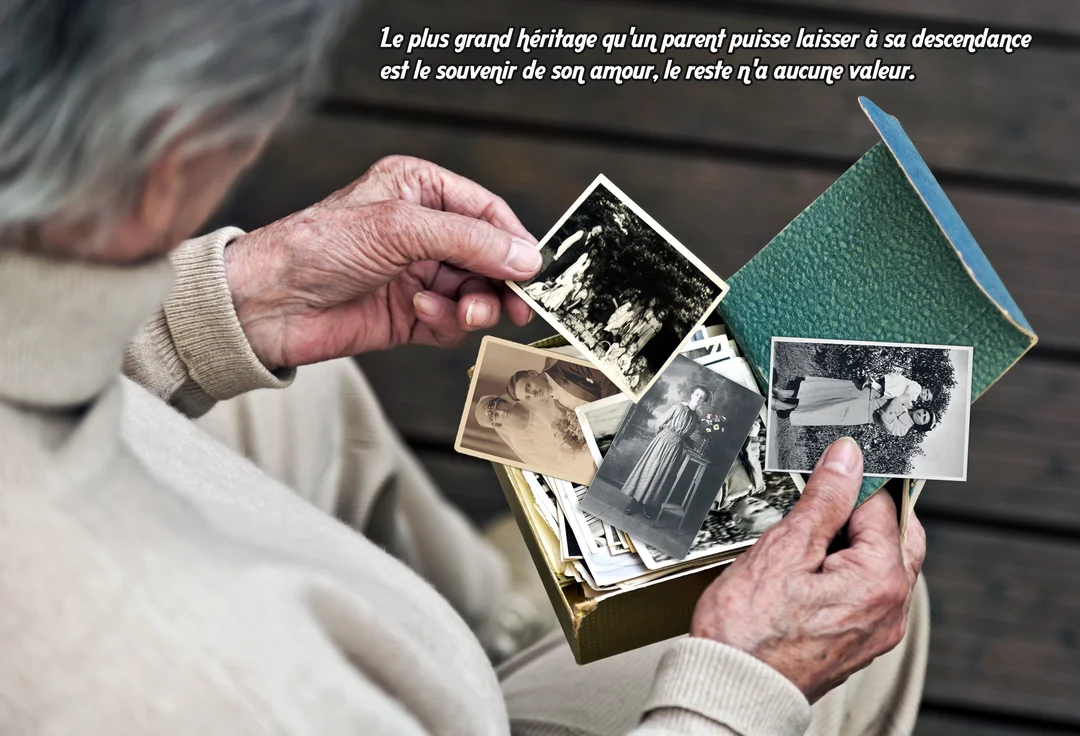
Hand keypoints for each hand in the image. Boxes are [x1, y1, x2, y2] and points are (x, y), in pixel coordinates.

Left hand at [223, 156, 540, 368]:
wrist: (266, 304)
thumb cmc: (317, 247)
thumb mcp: (399, 230)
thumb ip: (468, 242)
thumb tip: (526, 258)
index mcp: (419, 189)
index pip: (486, 211)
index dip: (514, 240)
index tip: (534, 271)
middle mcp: (422, 229)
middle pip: (487, 256)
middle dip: (500, 281)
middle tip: (516, 306)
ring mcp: (416, 272)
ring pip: (474, 292)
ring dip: (474, 305)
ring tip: (465, 312)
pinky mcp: (409, 313)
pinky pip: (451, 320)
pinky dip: (446, 321)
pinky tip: (422, 312)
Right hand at [690, 437, 925, 702]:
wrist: (732, 685)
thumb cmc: (750, 631)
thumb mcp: (784, 548)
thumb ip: (824, 499)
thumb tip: (846, 461)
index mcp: (881, 580)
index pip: (881, 505)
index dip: (850, 482)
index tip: (823, 473)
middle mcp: (890, 609)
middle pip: (896, 536)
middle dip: (863, 510)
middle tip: (823, 498)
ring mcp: (876, 631)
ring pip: (881, 565)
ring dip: (854, 542)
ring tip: (805, 538)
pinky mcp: (856, 644)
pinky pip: (866, 594)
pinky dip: (846, 572)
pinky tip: (807, 572)